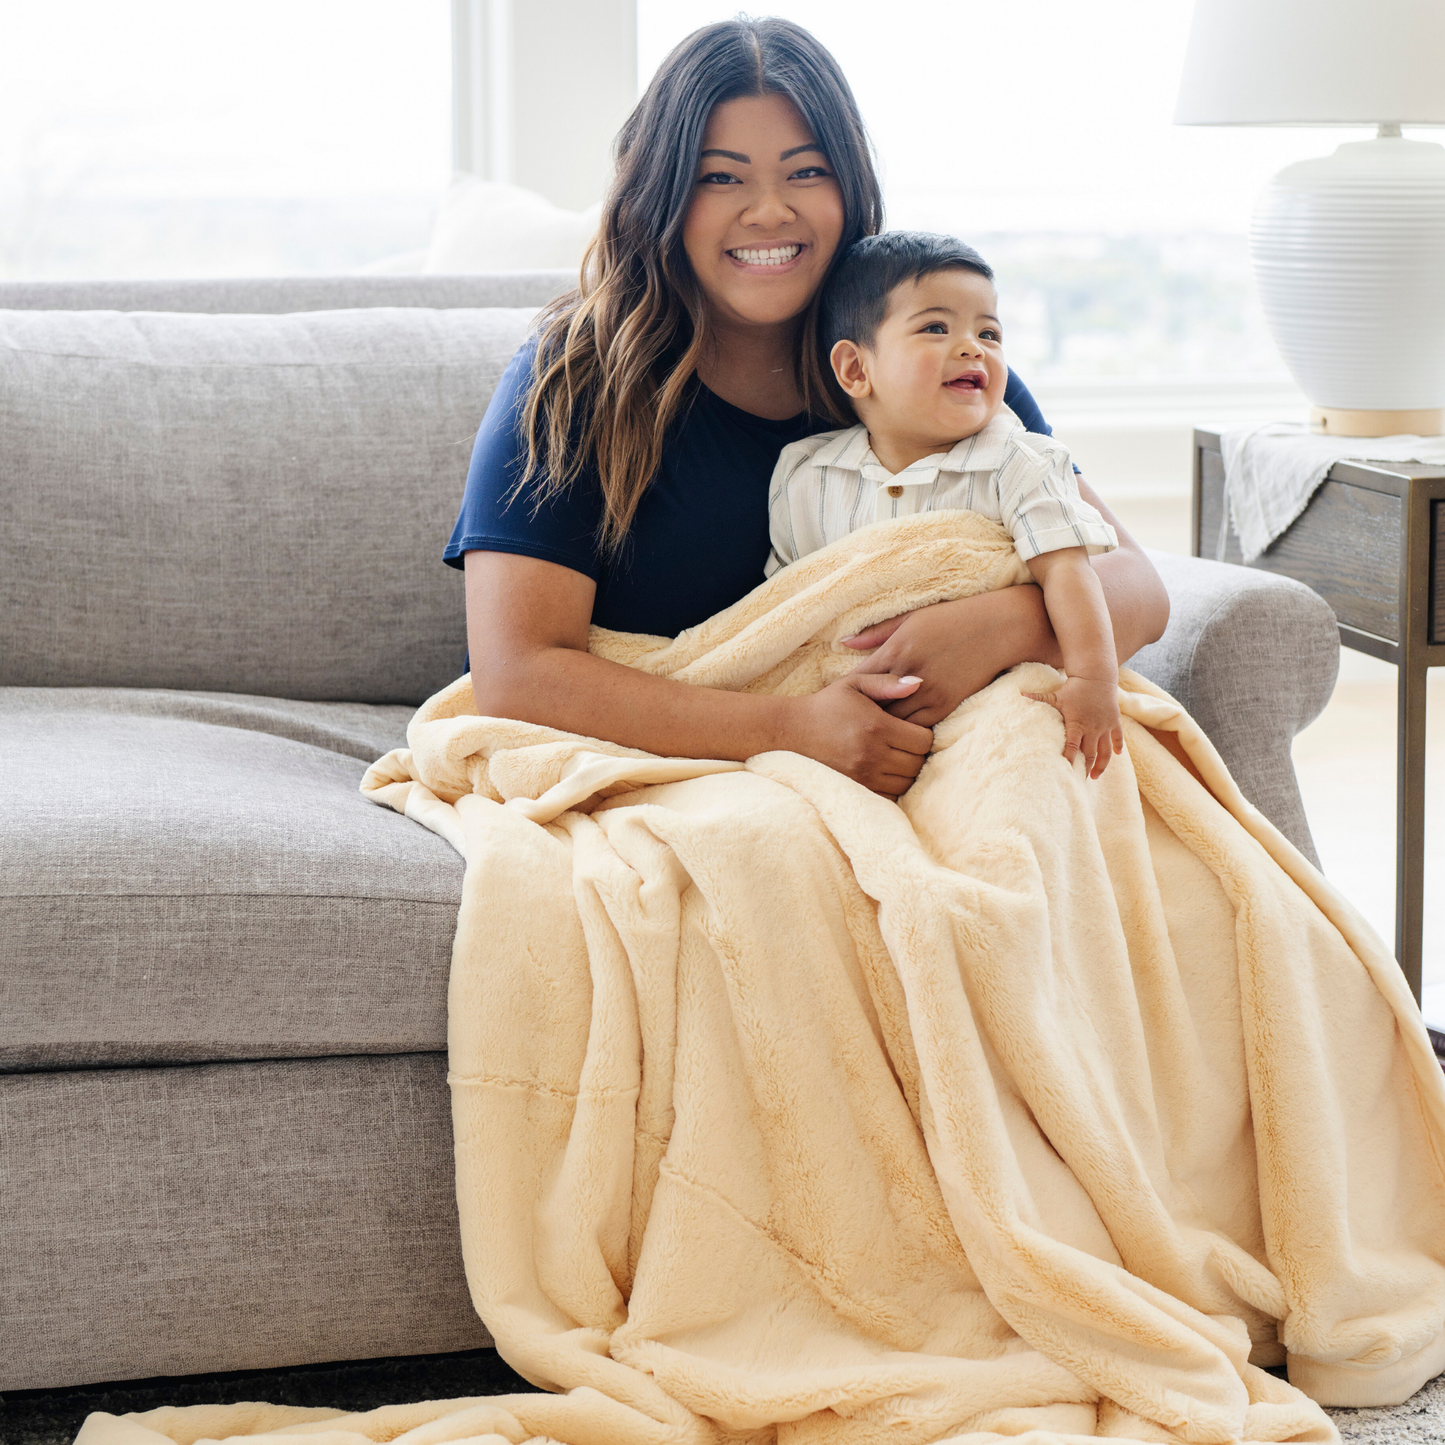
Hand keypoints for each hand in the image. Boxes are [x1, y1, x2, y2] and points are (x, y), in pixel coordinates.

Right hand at [784, 674, 933, 796]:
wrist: (791, 732)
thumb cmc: (826, 705)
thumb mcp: (854, 684)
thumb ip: (888, 683)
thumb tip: (920, 683)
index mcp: (877, 726)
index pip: (924, 740)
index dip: (924, 735)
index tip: (913, 729)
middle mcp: (872, 754)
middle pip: (918, 764)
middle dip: (917, 754)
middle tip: (906, 744)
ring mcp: (863, 775)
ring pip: (907, 783)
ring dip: (907, 772)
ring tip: (896, 758)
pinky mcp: (855, 789)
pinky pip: (890, 796)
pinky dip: (892, 786)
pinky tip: (884, 771)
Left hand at [843, 593, 1049, 727]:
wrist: (998, 629)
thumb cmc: (951, 619)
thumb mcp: (911, 619)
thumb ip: (876, 633)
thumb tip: (844, 643)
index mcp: (897, 650)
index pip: (859, 680)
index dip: (847, 692)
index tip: (839, 699)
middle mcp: (909, 675)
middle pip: (872, 706)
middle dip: (860, 714)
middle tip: (848, 722)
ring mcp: (929, 693)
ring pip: (893, 722)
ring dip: (881, 727)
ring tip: (868, 732)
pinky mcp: (946, 706)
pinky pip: (917, 729)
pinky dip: (905, 732)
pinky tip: (896, 735)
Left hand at [1024, 675, 1121, 778]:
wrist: (1096, 677)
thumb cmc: (1074, 688)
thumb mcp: (1056, 695)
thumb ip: (1038, 698)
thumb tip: (1019, 694)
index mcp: (1076, 724)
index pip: (1072, 746)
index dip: (1069, 759)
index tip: (1066, 771)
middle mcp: (1092, 727)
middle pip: (1089, 753)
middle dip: (1085, 768)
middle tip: (1080, 780)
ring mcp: (1104, 726)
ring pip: (1105, 751)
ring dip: (1101, 764)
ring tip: (1095, 776)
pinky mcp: (1114, 721)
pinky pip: (1117, 738)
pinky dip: (1117, 747)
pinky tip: (1116, 756)